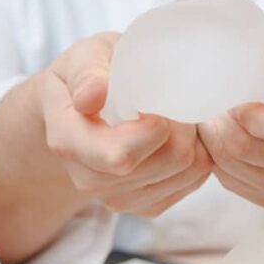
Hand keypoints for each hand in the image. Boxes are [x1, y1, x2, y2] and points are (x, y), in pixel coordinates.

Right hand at [38, 32, 212, 216]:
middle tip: (174, 100)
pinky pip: (191, 182)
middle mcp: (89, 179)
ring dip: (192, 139)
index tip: (159, 97)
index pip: (122, 155)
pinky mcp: (145, 206)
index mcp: (68, 141)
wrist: (82, 109)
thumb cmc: (89, 75)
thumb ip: (87, 72)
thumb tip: (93, 95)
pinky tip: (176, 137)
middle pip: (168, 160)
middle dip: (183, 125)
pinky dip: (195, 157)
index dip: (156, 128)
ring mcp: (117, 198)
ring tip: (173, 116)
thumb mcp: (83, 57)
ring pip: (186, 171)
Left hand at [199, 17, 263, 211]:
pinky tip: (226, 133)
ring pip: (237, 167)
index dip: (261, 119)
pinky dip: (219, 156)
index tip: (238, 98)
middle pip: (257, 151)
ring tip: (220, 111)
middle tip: (218, 97)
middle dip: (227, 121)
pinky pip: (233, 181)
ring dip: (217, 137)